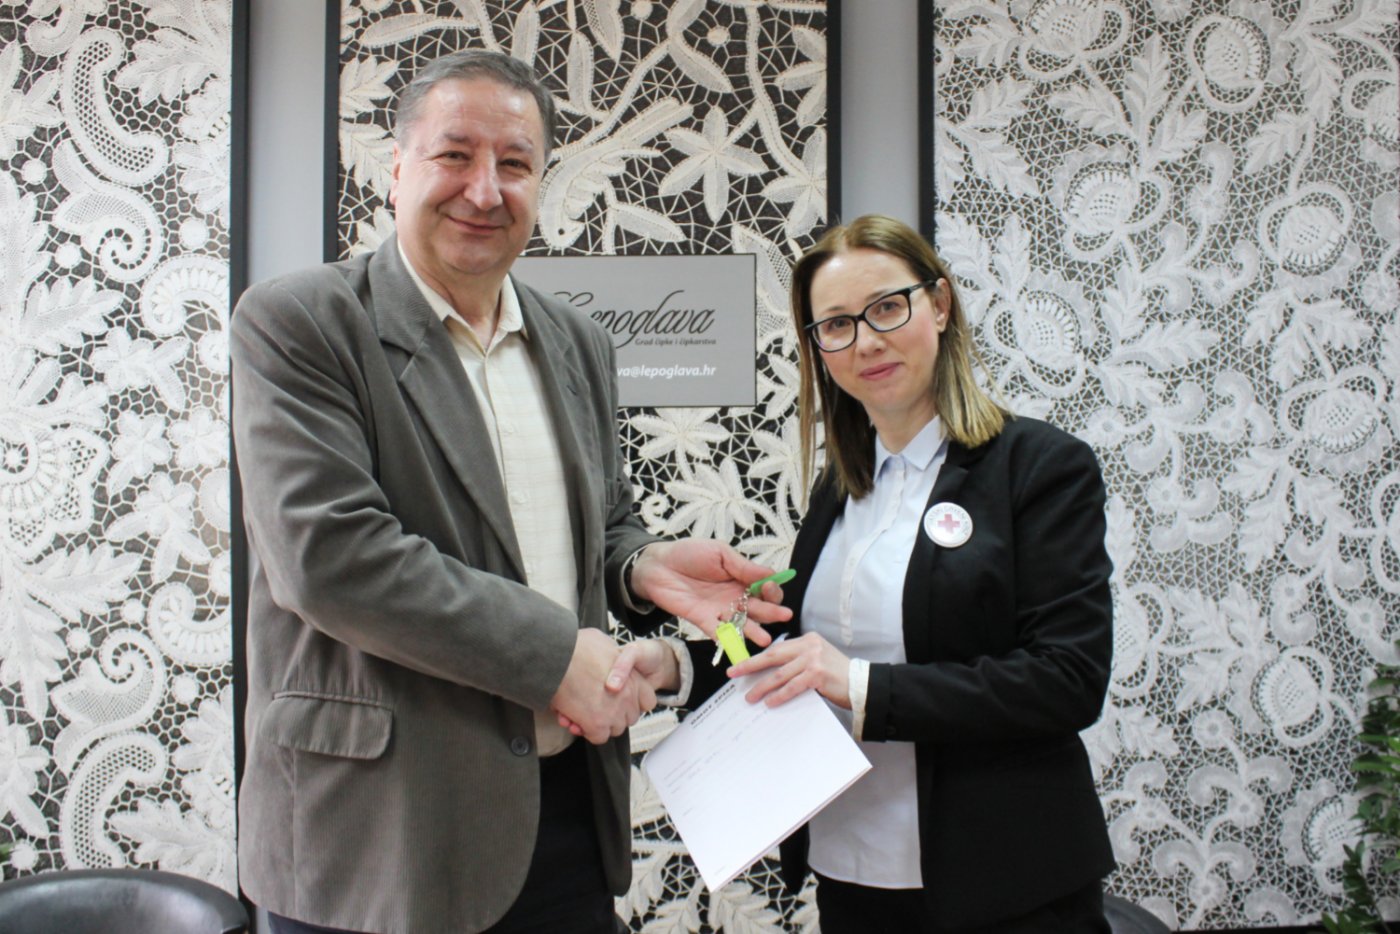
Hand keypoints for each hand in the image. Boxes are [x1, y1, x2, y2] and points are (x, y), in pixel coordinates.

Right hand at [549, 629, 656, 743]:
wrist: (556, 657)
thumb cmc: (574, 647)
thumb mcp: (599, 639)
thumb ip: (609, 648)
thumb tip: (607, 649)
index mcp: (632, 677)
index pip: (647, 700)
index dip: (634, 703)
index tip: (621, 701)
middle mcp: (627, 696)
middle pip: (630, 717)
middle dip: (615, 714)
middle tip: (599, 707)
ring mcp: (613, 711)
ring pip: (614, 728)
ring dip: (601, 724)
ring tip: (585, 713)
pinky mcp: (596, 723)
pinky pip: (598, 737)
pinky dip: (588, 732)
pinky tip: (577, 720)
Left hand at [630, 540, 791, 645]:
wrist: (658, 564)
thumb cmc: (689, 553)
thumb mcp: (720, 553)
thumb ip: (744, 566)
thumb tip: (772, 573)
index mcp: (741, 579)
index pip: (764, 589)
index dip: (771, 589)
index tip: (770, 585)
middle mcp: (734, 598)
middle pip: (758, 608)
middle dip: (772, 612)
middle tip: (783, 615)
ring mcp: (720, 611)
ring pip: (742, 624)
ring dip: (754, 631)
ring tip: (765, 638)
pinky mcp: (703, 620)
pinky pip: (718, 633)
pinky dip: (728, 640)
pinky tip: (738, 645)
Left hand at [728, 632, 851, 709]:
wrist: (862, 684)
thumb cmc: (837, 676)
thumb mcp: (816, 661)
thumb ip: (797, 663)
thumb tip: (770, 676)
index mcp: (807, 639)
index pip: (777, 649)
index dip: (757, 658)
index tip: (740, 666)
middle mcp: (809, 645)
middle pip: (773, 656)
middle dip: (750, 666)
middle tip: (734, 674)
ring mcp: (813, 658)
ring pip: (780, 674)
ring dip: (762, 686)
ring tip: (750, 697)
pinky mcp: (817, 674)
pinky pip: (792, 686)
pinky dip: (779, 695)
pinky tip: (770, 702)